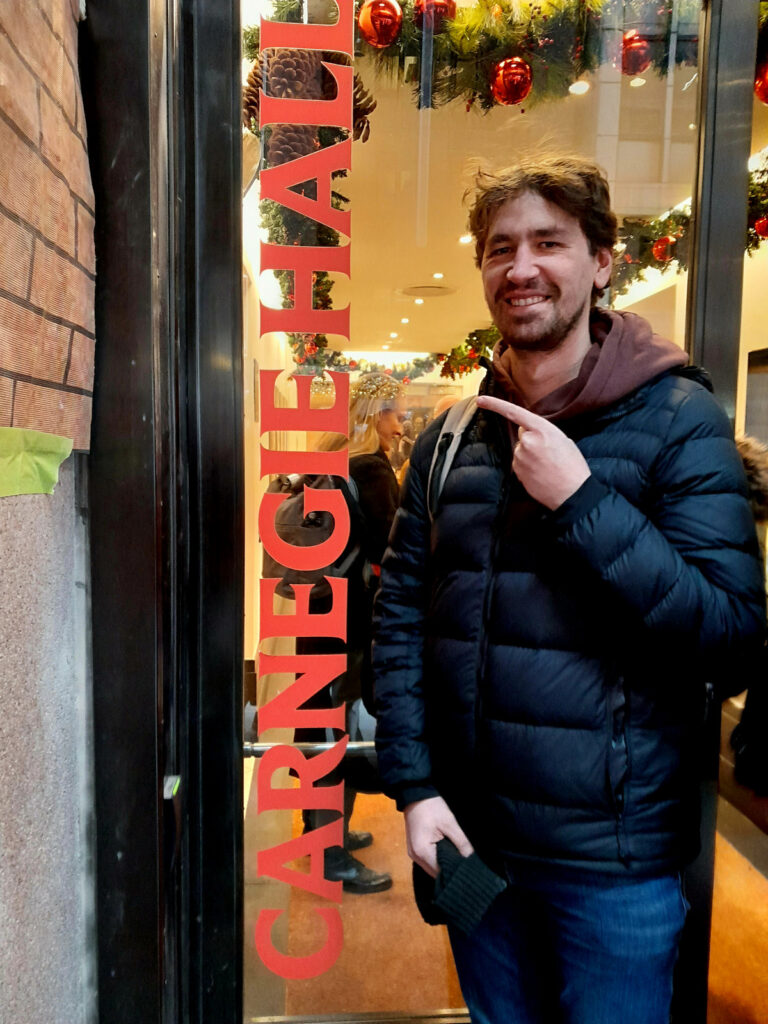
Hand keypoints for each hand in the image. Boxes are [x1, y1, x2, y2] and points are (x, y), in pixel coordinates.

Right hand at [404, 796, 473, 877]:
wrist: (415, 793)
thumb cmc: (431, 807)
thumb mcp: (449, 823)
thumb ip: (462, 843)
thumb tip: (471, 859)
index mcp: (422, 852)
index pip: (441, 873)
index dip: (455, 871)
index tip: (467, 867)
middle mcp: (415, 856)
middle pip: (436, 872)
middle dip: (450, 868)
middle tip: (465, 861)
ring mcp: (414, 853)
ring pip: (433, 866)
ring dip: (444, 863)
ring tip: (457, 855)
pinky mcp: (416, 848)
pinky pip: (429, 859)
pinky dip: (438, 858)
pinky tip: (447, 850)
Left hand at [477, 395, 590, 509]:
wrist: (573, 492)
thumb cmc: (572, 466)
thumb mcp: (563, 440)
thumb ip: (543, 432)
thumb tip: (532, 434)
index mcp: (542, 429)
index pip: (514, 412)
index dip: (495, 405)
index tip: (480, 400)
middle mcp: (528, 441)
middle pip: (523, 433)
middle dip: (532, 439)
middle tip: (548, 452)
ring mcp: (520, 457)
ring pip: (521, 449)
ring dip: (530, 454)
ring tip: (547, 465)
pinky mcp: (517, 470)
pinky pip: (519, 462)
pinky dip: (528, 466)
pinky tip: (541, 472)